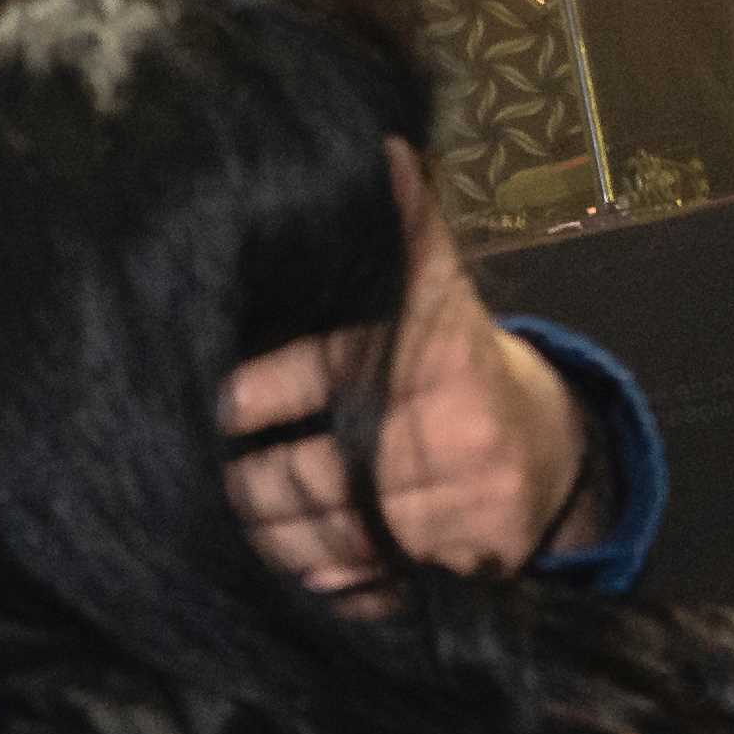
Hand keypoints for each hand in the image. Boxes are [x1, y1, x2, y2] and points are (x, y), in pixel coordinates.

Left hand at [222, 147, 590, 595]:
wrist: (553, 454)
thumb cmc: (462, 368)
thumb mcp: (440, 297)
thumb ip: (406, 233)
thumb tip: (382, 145)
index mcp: (435, 361)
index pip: (322, 377)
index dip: (253, 395)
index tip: (204, 407)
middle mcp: (449, 438)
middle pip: (315, 475)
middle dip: (245, 484)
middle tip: (180, 477)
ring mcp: (457, 512)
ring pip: (330, 539)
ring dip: (266, 540)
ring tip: (215, 527)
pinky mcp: (461, 570)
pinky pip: (366, 588)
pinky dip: (317, 584)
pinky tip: (279, 574)